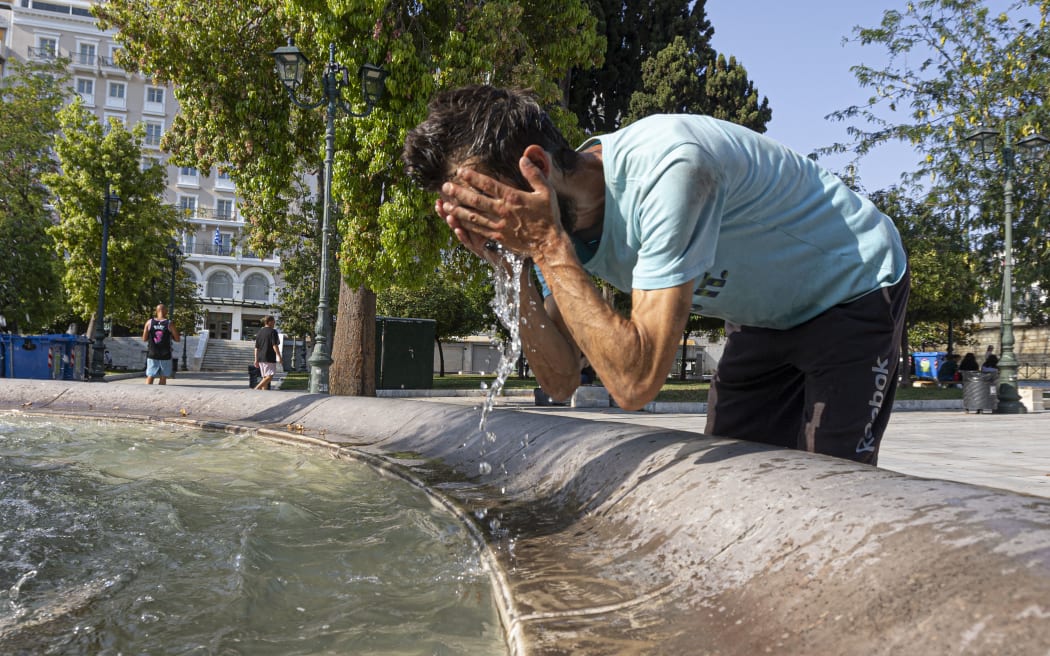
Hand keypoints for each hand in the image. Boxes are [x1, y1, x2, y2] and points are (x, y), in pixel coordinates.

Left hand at [437, 156, 563, 259]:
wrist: (548, 243)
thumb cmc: (548, 216)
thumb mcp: (547, 191)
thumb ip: (534, 174)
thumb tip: (523, 158)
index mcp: (513, 198)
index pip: (489, 185)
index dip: (473, 178)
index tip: (461, 172)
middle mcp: (502, 211)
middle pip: (476, 200)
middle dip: (459, 193)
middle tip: (445, 187)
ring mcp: (498, 225)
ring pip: (473, 216)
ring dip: (458, 209)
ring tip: (444, 204)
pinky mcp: (497, 237)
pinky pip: (477, 230)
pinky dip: (465, 225)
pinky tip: (456, 221)